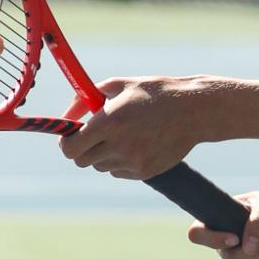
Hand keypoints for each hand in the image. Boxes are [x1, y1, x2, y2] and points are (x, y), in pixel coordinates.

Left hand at [59, 76, 207, 179]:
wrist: (194, 110)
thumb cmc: (154, 93)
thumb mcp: (118, 86)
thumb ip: (85, 100)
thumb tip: (64, 117)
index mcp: (109, 122)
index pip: (70, 148)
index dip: (67, 143)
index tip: (72, 135)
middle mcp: (119, 145)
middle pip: (81, 160)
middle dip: (83, 149)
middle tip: (94, 136)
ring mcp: (133, 162)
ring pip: (100, 166)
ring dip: (103, 154)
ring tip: (123, 136)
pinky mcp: (145, 172)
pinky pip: (119, 172)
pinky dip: (121, 161)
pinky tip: (138, 144)